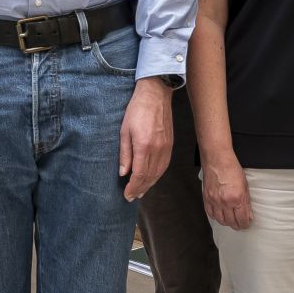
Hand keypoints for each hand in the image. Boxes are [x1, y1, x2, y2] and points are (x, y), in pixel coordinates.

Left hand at [121, 77, 173, 201]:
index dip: (133, 187)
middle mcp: (157, 149)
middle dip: (140, 189)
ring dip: (150, 184)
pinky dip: (157, 175)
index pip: (139, 174)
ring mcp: (166, 147)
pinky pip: (165, 165)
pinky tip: (152, 178)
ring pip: (158, 172)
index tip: (127, 195)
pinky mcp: (170, 144)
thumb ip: (125, 154)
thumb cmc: (137, 110)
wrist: (155, 95)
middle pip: (150, 176)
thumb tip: (123, 173)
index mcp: (144, 146)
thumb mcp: (124, 131)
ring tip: (141, 191)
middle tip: (132, 197)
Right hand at [202, 153, 251, 229]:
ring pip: (220, 220)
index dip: (245, 224)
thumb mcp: (245, 185)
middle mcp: (225, 202)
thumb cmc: (231, 169)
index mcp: (237, 199)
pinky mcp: (206, 199)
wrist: (217, 160)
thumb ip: (246, 202)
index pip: (242, 219)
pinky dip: (216, 217)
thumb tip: (248, 214)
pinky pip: (210, 214)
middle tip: (240, 225)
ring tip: (231, 221)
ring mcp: (214, 201)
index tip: (247, 224)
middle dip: (237, 225)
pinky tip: (220, 215)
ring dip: (227, 222)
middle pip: (231, 222)